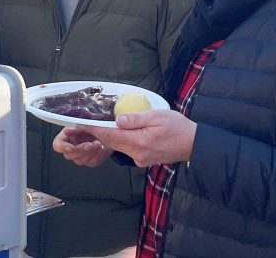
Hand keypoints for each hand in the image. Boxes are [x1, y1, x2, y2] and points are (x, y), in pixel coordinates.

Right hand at [53, 127, 111, 166]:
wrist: (109, 130)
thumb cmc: (95, 124)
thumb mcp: (86, 122)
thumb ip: (77, 126)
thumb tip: (67, 131)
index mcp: (66, 136)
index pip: (57, 145)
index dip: (62, 147)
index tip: (71, 147)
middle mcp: (71, 147)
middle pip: (69, 155)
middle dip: (80, 150)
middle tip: (90, 144)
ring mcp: (80, 155)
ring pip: (80, 160)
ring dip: (90, 152)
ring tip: (99, 143)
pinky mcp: (89, 160)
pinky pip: (91, 162)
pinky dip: (98, 155)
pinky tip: (102, 148)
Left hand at [77, 110, 196, 166]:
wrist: (194, 144)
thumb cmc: (178, 127)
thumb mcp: (157, 116)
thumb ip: (136, 119)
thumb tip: (117, 120)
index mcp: (139, 142)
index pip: (110, 135)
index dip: (94, 128)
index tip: (81, 122)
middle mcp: (136, 154)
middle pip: (112, 142)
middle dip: (99, 132)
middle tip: (86, 121)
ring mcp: (140, 159)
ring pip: (119, 146)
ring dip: (109, 136)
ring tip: (99, 124)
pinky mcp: (144, 160)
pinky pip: (127, 149)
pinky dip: (120, 140)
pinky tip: (119, 131)